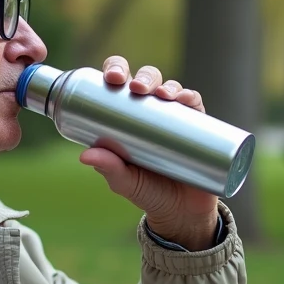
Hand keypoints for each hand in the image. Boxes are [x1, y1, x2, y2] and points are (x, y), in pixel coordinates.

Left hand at [79, 56, 219, 249]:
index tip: (112, 78)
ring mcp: (175, 117)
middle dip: (143, 77)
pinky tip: (185, 99)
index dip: (116, 70)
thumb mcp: (125, 182)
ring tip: (162, 96)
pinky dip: (190, 97)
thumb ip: (109, 168)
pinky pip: (195, 104)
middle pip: (147, 79)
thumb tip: (85, 155)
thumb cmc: (147, 192)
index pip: (120, 83)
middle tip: (137, 88)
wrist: (182, 213)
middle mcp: (152, 110)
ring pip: (170, 88)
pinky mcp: (198, 126)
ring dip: (167, 85)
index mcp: (127, 116)